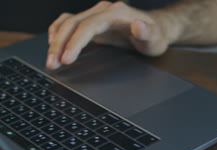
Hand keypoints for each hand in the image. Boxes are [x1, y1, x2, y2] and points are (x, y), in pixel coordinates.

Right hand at [47, 1, 176, 69]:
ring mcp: (96, 15)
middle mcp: (103, 10)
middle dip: (59, 44)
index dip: (75, 42)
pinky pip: (69, 23)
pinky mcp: (92, 22)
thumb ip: (146, 33)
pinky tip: (53, 45)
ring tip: (50, 60)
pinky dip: (58, 32)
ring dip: (55, 40)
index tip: (67, 59)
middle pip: (73, 23)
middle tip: (52, 64)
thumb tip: (137, 25)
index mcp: (116, 13)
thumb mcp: (155, 39)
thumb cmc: (155, 36)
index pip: (88, 25)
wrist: (156, 29)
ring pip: (67, 23)